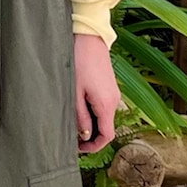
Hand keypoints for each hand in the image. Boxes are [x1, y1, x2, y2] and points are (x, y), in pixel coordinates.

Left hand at [73, 33, 120, 153]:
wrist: (89, 38)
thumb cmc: (79, 62)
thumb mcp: (74, 93)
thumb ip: (80, 116)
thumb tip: (84, 135)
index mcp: (106, 105)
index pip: (107, 136)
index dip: (94, 146)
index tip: (79, 148)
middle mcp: (114, 101)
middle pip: (106, 128)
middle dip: (90, 136)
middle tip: (71, 137)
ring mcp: (113, 94)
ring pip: (104, 118)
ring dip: (91, 124)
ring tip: (73, 122)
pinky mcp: (109, 88)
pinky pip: (103, 107)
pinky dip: (93, 114)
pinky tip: (79, 109)